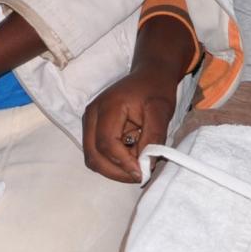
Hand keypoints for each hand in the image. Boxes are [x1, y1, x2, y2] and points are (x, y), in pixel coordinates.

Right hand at [83, 62, 179, 182]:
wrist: (149, 76)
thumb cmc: (155, 90)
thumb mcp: (161, 112)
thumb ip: (153, 138)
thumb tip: (145, 166)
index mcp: (107, 106)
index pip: (106, 143)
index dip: (123, 163)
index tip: (142, 172)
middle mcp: (91, 115)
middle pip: (93, 155)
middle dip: (116, 172)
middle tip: (139, 175)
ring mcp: (89, 122)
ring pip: (93, 158)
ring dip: (114, 168)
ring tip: (137, 162)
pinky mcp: (93, 129)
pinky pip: (97, 153)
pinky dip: (113, 162)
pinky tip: (131, 156)